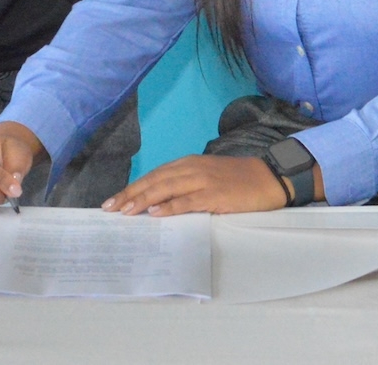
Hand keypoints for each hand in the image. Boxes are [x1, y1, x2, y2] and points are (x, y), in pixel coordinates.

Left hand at [102, 155, 287, 216]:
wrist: (268, 177)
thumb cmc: (236, 180)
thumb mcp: (206, 177)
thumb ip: (184, 186)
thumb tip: (159, 202)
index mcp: (187, 164)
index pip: (153, 176)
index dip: (132, 188)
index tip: (113, 201)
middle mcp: (191, 169)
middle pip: (154, 181)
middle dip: (130, 195)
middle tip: (110, 208)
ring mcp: (202, 180)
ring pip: (165, 189)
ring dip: (143, 200)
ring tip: (125, 211)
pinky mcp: (214, 194)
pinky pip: (187, 201)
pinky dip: (169, 206)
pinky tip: (155, 213)